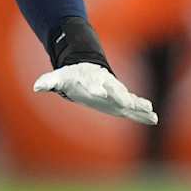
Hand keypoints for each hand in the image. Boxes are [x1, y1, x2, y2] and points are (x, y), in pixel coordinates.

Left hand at [33, 62, 158, 124]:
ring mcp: (116, 93)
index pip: (94, 84)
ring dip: (139, 106)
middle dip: (122, 98)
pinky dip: (143, 112)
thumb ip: (49, 81)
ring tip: (151, 112)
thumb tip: (37, 86)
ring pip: (129, 99)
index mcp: (92, 81)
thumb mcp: (59, 78)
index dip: (97, 88)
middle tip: (129, 104)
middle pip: (116, 92)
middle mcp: (107, 87)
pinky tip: (153, 118)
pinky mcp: (121, 101)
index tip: (100, 92)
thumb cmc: (72, 76)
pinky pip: (134, 107)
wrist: (87, 71)